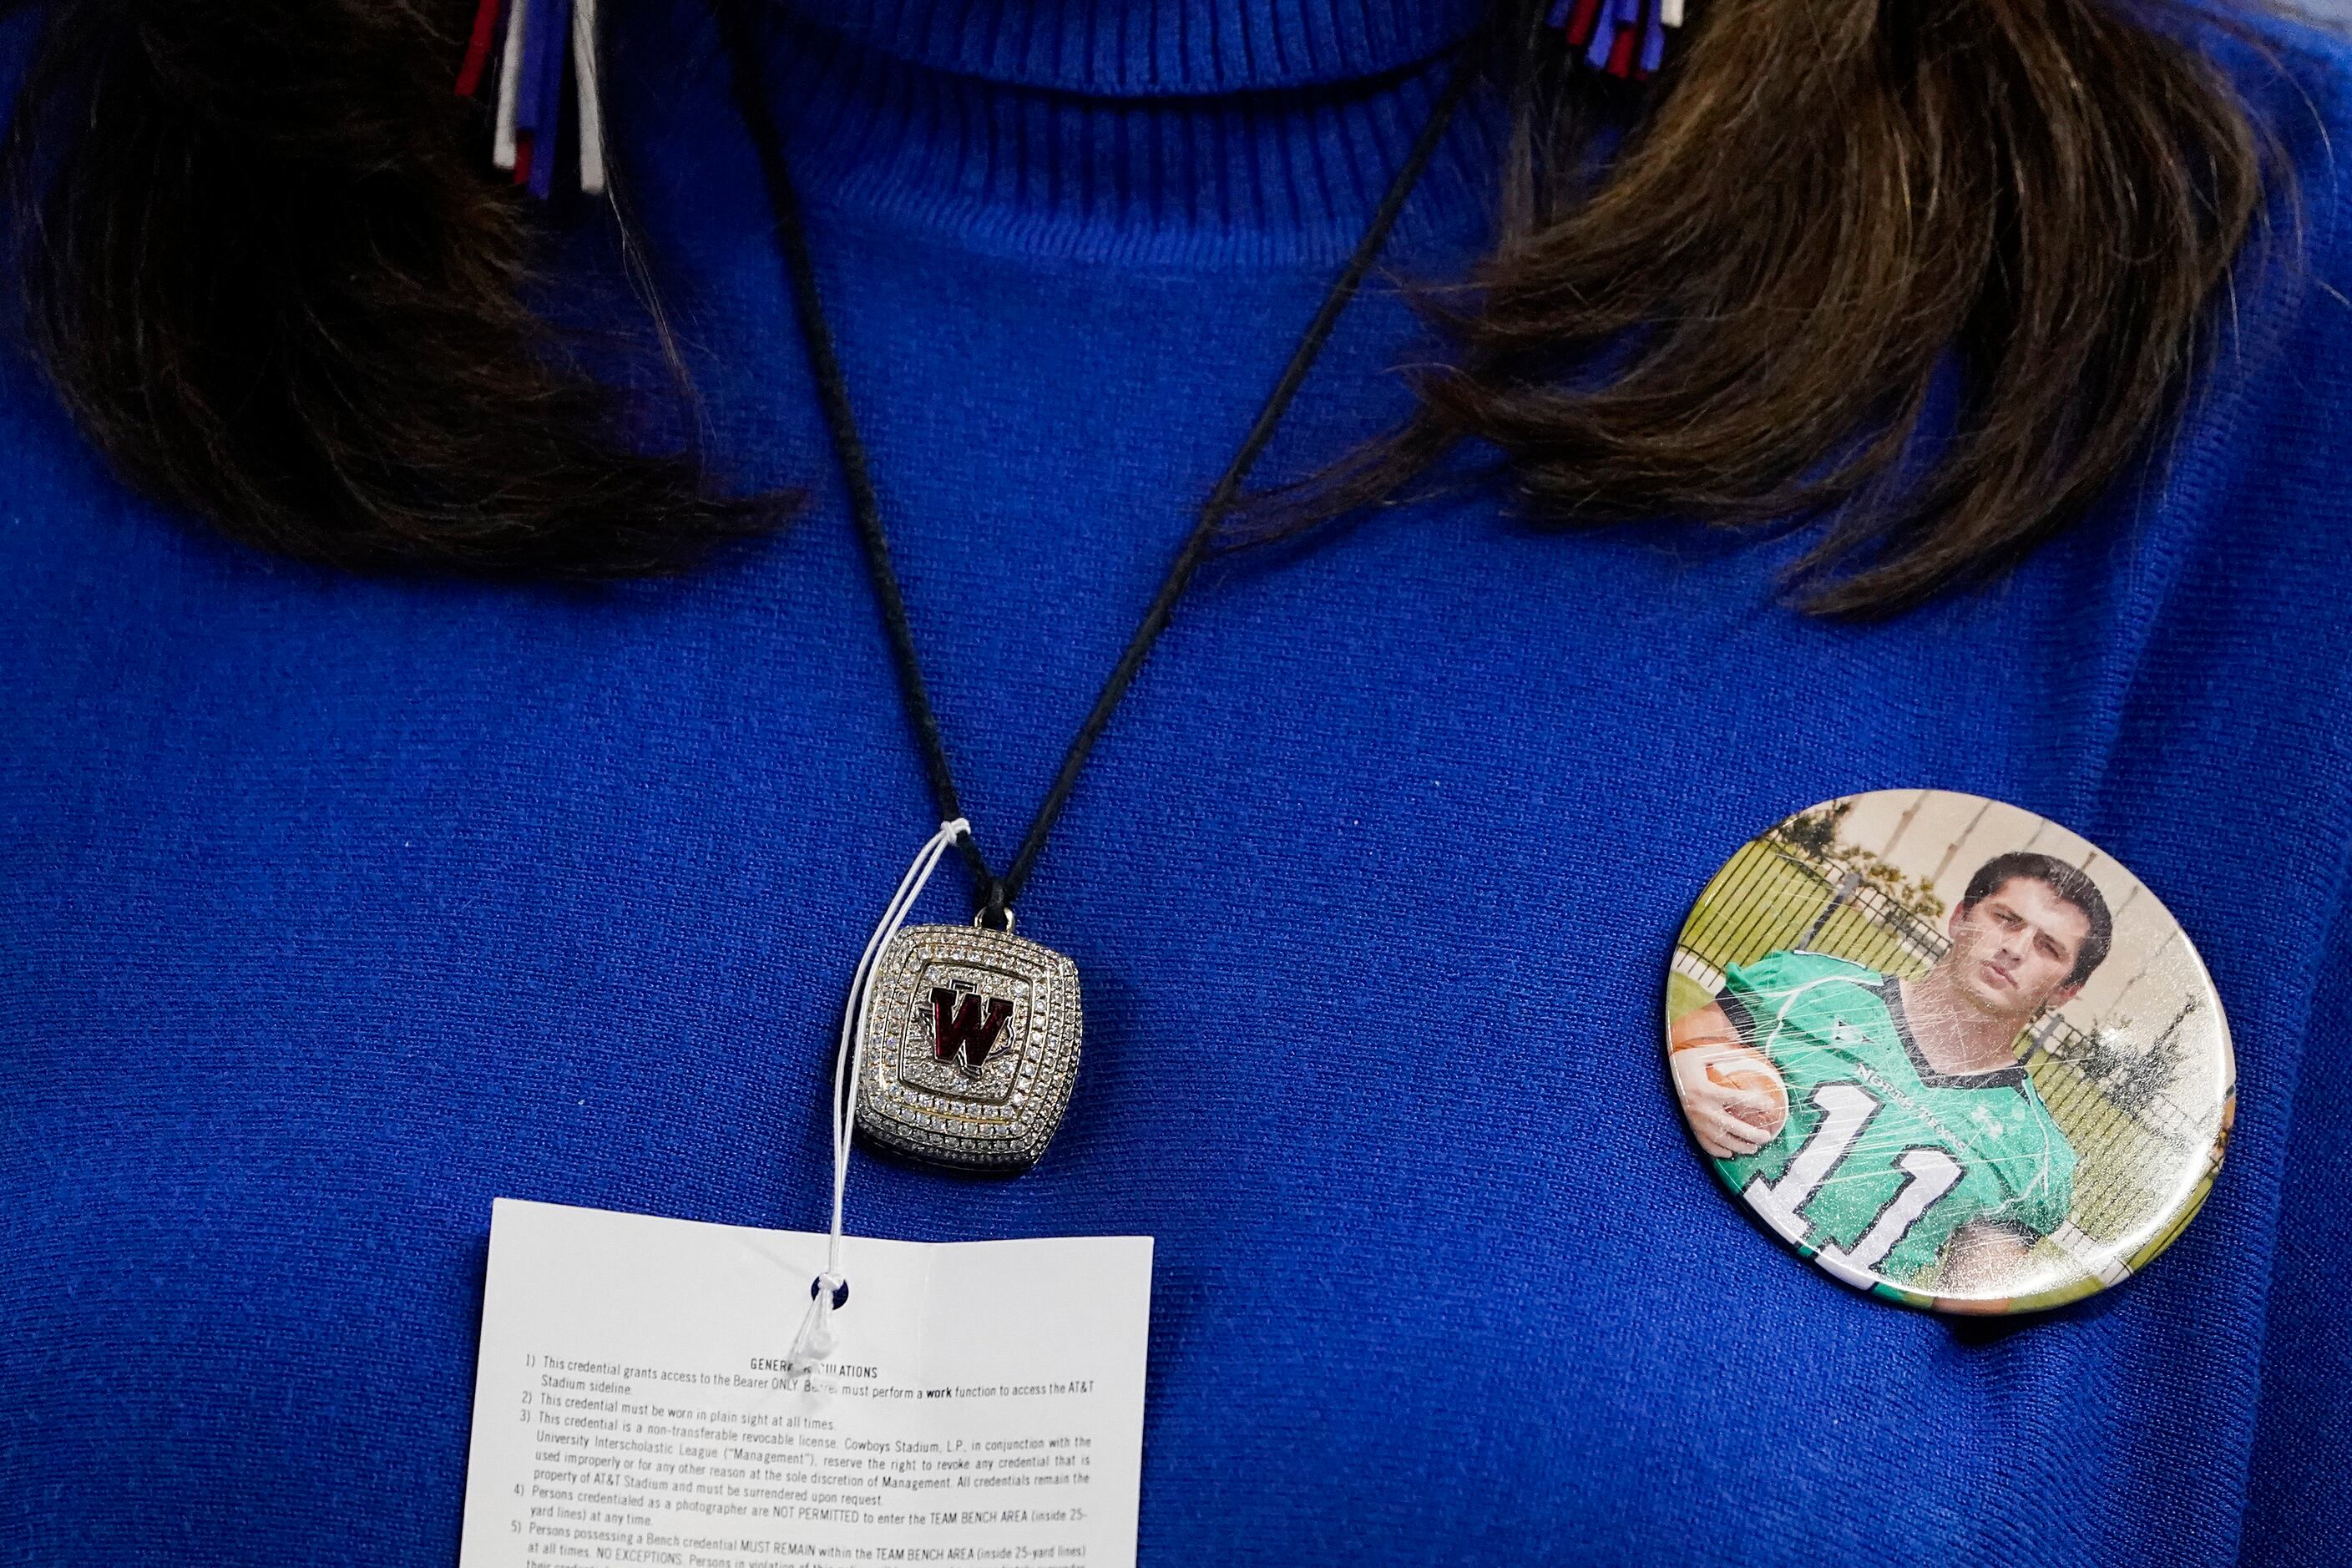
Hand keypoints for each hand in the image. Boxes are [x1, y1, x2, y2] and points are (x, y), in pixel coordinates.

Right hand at [1669, 1042, 1787, 1158]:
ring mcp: (1695, 1121)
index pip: (1735, 1099)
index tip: (1770, 1105)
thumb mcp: (1705, 1051)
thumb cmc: (1688, 1060)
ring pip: (1720, 1139)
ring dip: (1739, 1146)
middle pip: (1731, 1126)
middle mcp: (1701, 1108)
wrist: (1668, 1072)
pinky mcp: (1691, 1127)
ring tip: (1754, 1148)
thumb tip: (1748, 1054)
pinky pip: (1705, 1143)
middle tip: (1767, 1136)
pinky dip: (1718, 1151)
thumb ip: (1726, 1053)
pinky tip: (1730, 1153)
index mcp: (1706, 1091)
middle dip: (1751, 1134)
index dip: (1754, 1103)